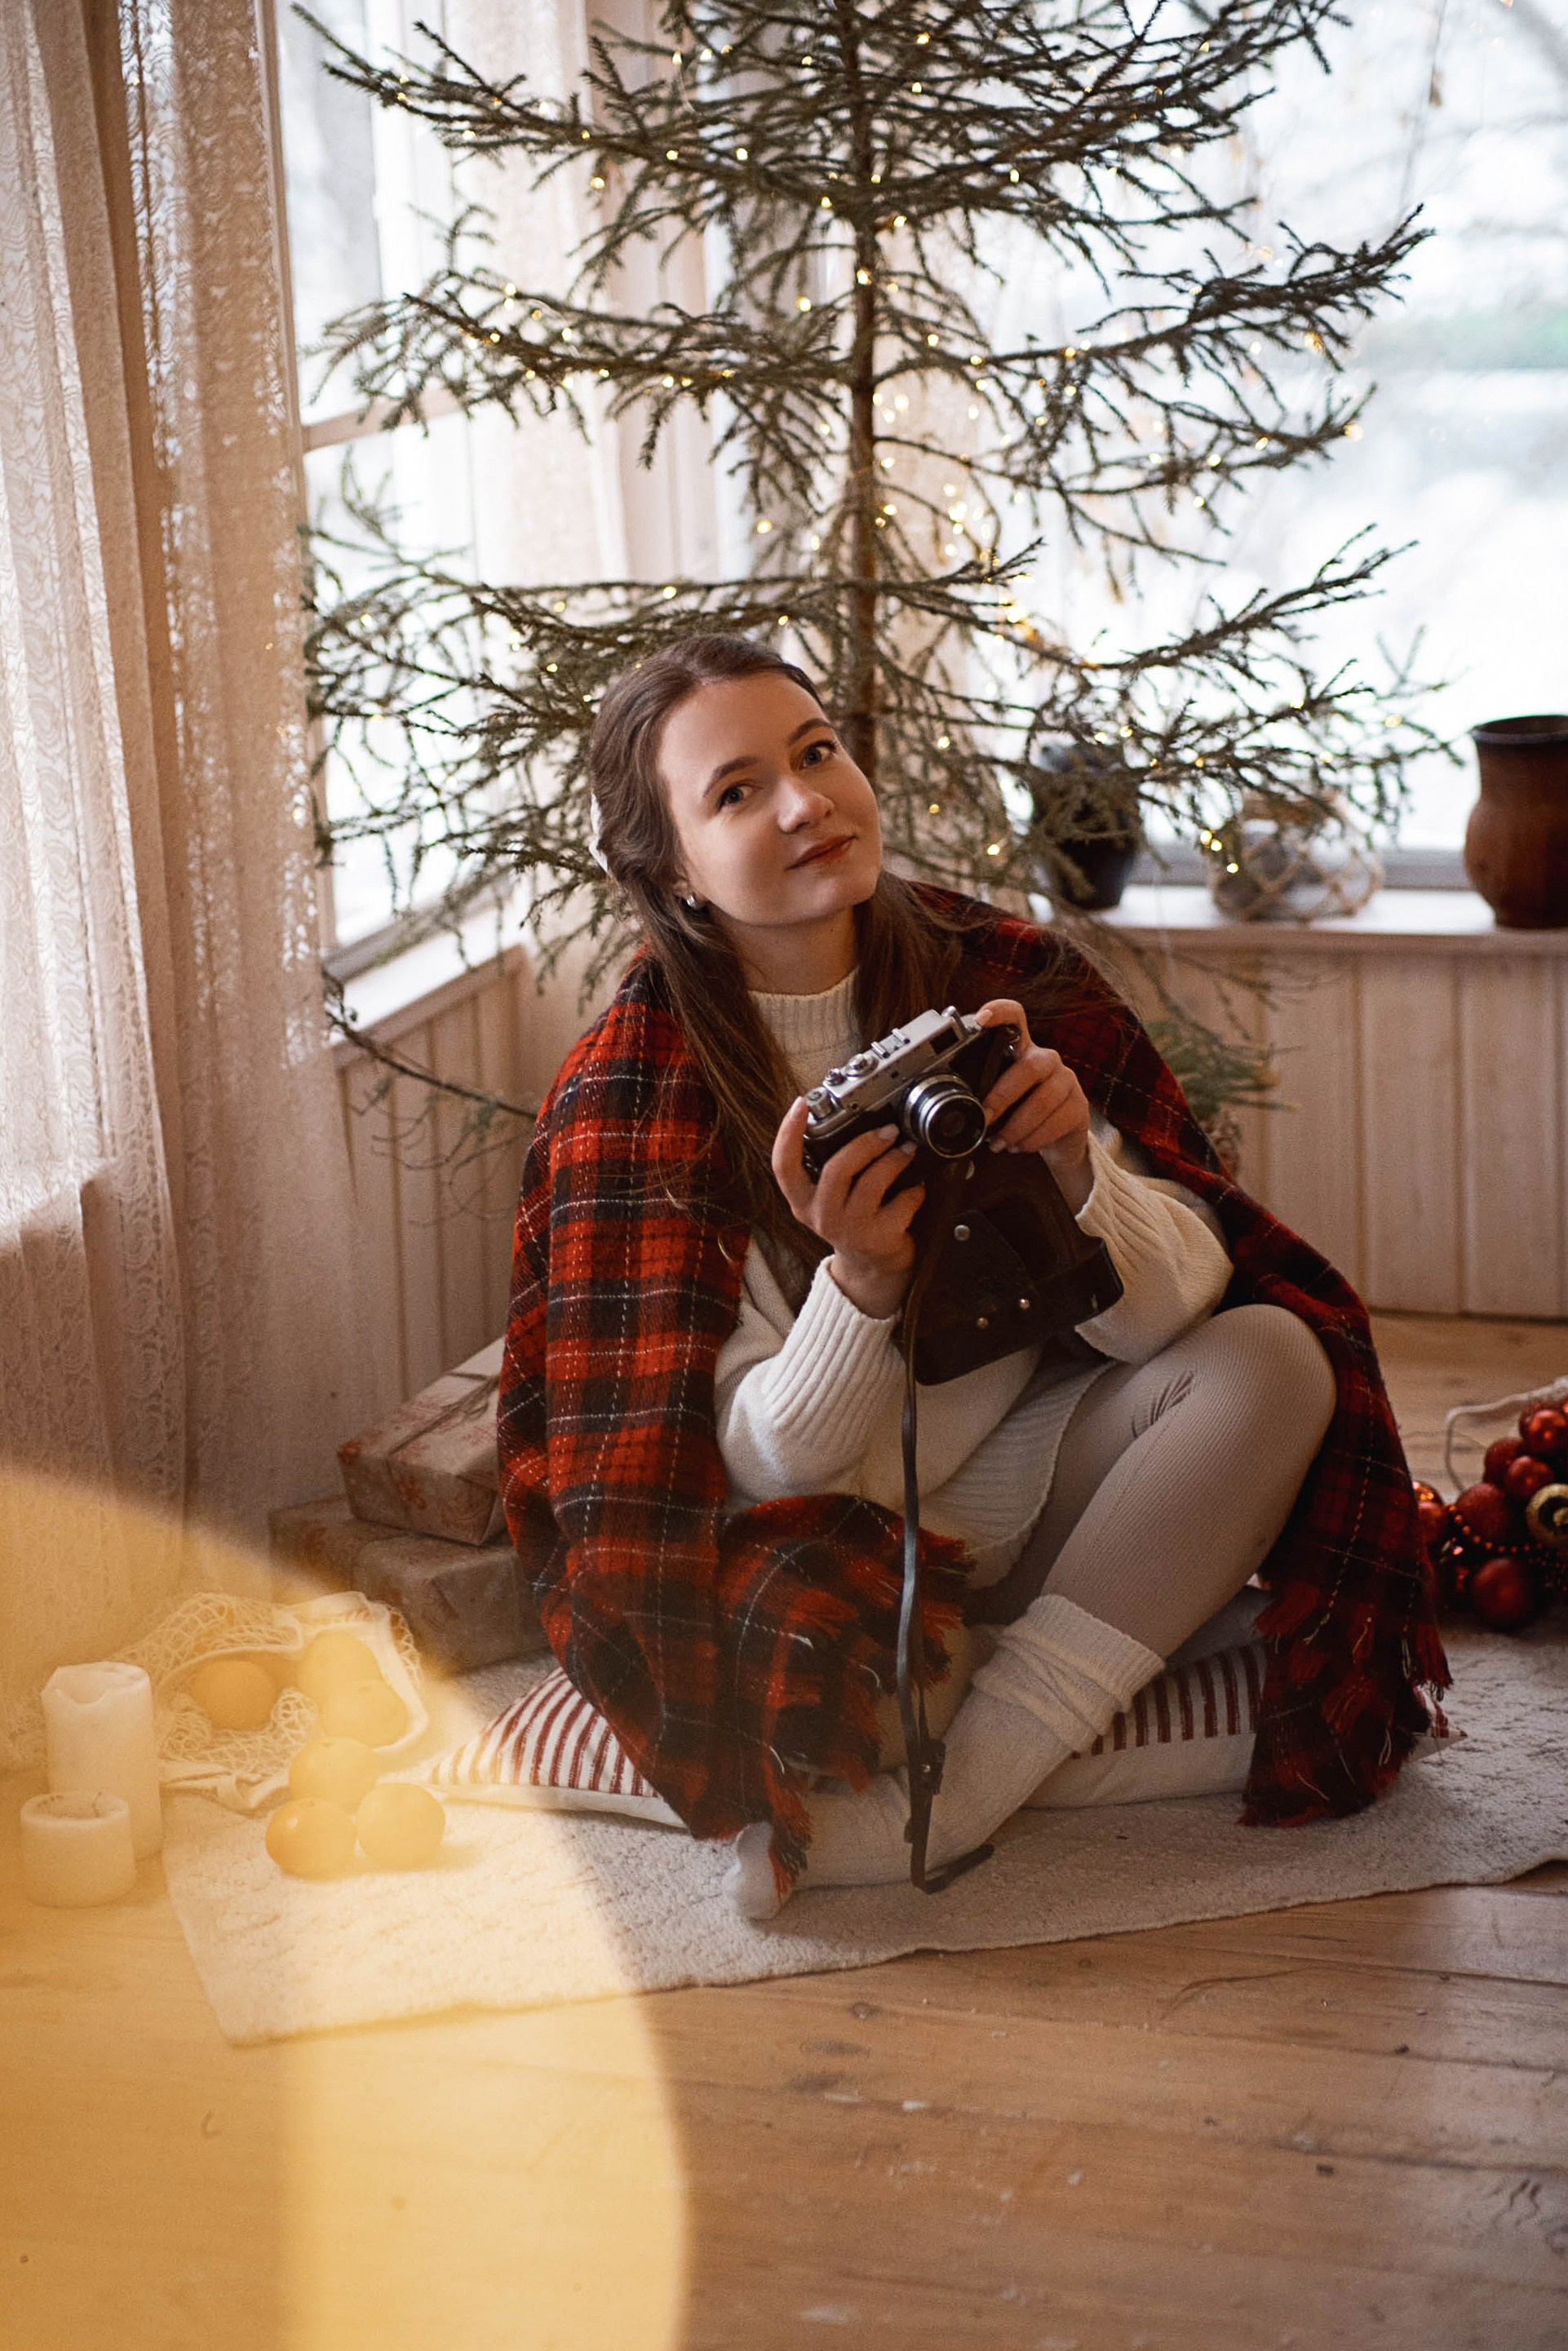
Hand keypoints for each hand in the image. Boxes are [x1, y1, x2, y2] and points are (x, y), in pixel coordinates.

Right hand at [771, 1097, 924, 1318]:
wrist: (871, 1268)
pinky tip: (916, 1187)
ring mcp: (850, 1229)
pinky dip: (914, 1191)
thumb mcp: (829, 1197)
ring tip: (907, 1149)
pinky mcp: (879, 1239)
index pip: (783, 1166)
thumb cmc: (852, 1220)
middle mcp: (821, 1216)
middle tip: (888, 1129)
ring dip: (894, 1160)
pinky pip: (901, 1204)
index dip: (787, 1134)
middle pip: (837, 1169)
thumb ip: (827, 1166)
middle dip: (865, 1143)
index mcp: (802, 1201)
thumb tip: (849, 1119)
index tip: (800, 1105)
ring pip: (872, 1184)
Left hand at [974, 998, 1093, 1211]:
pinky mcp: (1078, 1107)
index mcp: (1021, 1050)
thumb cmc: (1018, 1112)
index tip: (982, 1018)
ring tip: (1000, 1143)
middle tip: (984, 1119)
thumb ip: (979, 1092)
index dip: (1001, 1012)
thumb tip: (943, 1104)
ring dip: (1017, 1126)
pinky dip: (1033, 1139)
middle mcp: (1046, 1060)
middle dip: (1002, 1097)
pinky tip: (1020, 1146)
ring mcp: (1066, 1081)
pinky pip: (1057, 1121)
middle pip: (1030, 1067)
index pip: (1015, 1018)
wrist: (1056, 1139)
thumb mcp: (996, 1097)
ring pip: (1044, 1099)